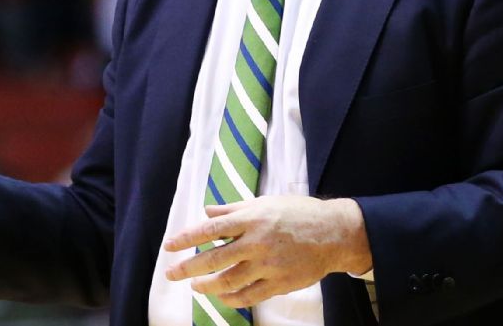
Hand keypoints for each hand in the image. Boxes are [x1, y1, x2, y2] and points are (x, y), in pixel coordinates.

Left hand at [163, 195, 371, 307]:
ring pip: (229, 281)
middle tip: (172, 274)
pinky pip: (249, 296)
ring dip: (207, 287)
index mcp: (251, 218)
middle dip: (188, 268)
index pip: (210, 229)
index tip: (169, 246)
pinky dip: (231, 299)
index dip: (186, 238)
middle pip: (214, 258)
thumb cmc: (297, 213)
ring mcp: (268, 265)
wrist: (333, 233)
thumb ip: (233, 210)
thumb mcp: (265, 203)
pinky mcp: (280, 283)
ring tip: (196, 287)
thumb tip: (206, 210)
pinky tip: (222, 298)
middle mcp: (257, 242)